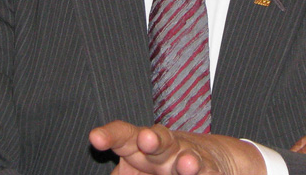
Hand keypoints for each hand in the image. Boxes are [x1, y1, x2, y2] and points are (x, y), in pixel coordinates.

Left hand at [89, 121, 264, 174]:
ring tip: (186, 165)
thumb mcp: (135, 167)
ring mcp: (190, 159)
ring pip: (189, 159)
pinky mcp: (210, 171)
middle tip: (146, 140)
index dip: (111, 134)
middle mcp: (167, 148)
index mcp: (142, 145)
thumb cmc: (159, 162)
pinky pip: (209, 174)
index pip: (124, 135)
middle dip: (154, 140)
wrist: (207, 156)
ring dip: (188, 162)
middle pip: (160, 140)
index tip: (95, 138)